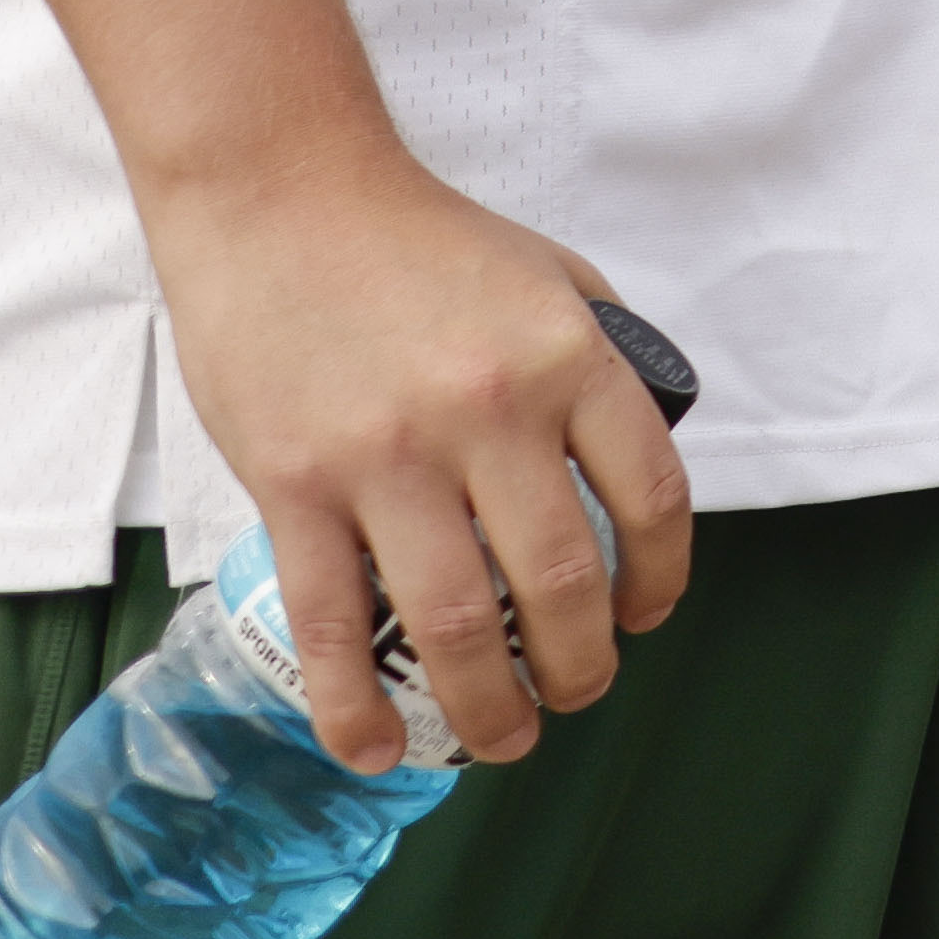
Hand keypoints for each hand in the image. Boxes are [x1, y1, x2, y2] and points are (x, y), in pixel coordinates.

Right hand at [134, 145, 694, 769]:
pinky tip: (378, 745)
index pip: (649, 497)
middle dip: (579, 668)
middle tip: (577, 694)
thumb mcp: (549, 275)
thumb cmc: (417, 242)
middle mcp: (487, 414)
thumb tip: (631, 459)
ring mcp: (385, 457)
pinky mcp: (294, 485)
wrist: (280, 193)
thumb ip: (599, 360)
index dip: (659, 576)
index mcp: (567, 360)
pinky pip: (330, 622)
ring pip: (450, 623)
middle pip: (556, 585)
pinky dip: (353, 703)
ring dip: (487, 706)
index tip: (645, 613)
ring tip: (503, 738)